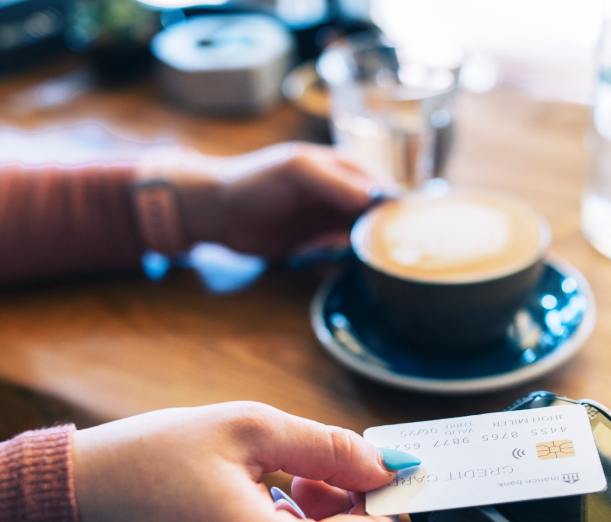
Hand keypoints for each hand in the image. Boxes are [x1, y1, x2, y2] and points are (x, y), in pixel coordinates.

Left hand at [166, 143, 381, 258]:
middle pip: (380, 223)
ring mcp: (335, 222)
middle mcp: (349, 196)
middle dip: (364, 240)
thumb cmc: (257, 181)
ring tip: (310, 246)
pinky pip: (341, 259)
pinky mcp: (321, 246)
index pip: (388, 192)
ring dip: (340, 252)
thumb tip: (380, 200)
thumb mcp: (300, 173)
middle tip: (331, 242)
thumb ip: (340, 184)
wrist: (219, 212)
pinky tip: (303, 254)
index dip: (390, 214)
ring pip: (361, 245)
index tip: (376, 233)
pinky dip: (327, 263)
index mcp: (350, 169)